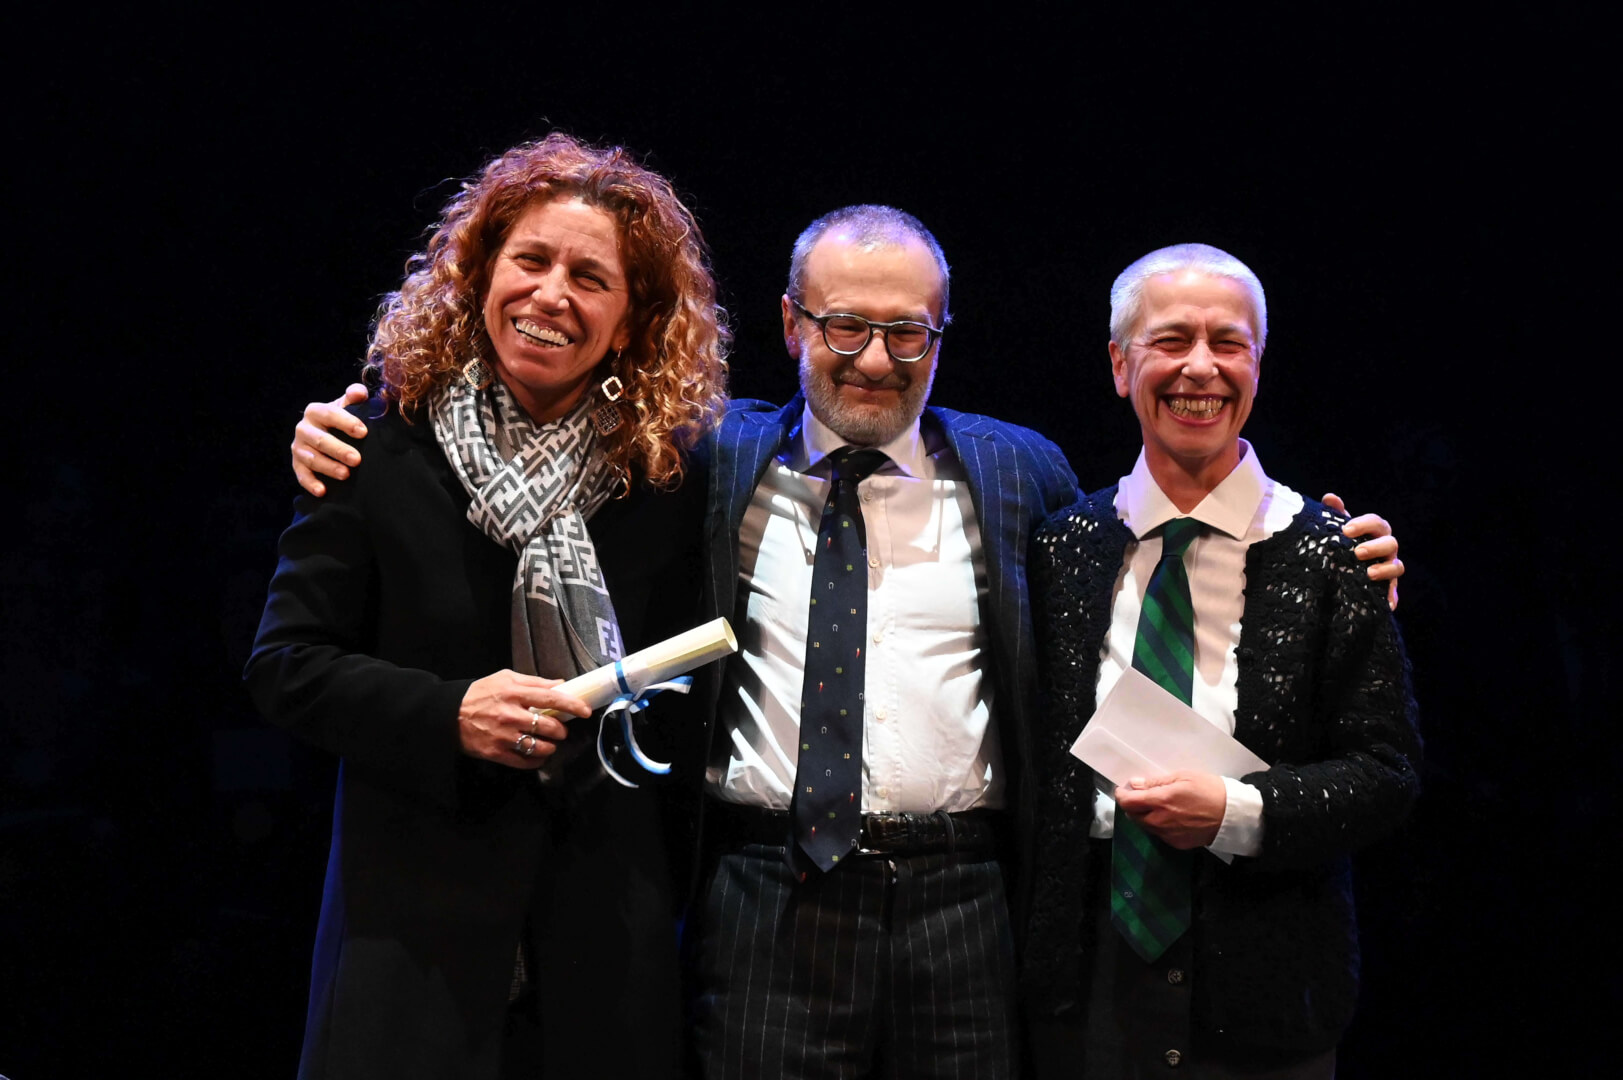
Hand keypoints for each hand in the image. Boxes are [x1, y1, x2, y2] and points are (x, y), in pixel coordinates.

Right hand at [293, 383, 369, 496]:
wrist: (326, 434)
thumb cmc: (341, 419)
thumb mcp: (347, 406)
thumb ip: (355, 396)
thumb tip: (358, 392)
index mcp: (315, 411)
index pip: (329, 414)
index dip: (346, 422)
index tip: (364, 432)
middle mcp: (303, 428)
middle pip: (320, 440)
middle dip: (339, 450)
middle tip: (357, 460)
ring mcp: (298, 447)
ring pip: (311, 459)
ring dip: (328, 467)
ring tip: (345, 475)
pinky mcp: (297, 464)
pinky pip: (301, 475)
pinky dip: (310, 483)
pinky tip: (322, 491)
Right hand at [457, 670, 592, 769]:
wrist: (448, 714)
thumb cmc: (479, 693)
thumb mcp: (505, 678)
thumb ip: (533, 681)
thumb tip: (560, 684)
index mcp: (514, 692)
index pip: (551, 698)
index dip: (572, 705)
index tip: (585, 711)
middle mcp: (510, 715)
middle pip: (549, 726)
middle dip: (561, 730)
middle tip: (560, 730)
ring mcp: (503, 735)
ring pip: (539, 747)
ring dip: (550, 747)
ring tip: (549, 743)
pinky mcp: (495, 752)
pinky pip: (524, 762)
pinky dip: (536, 761)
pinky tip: (537, 756)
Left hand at [1114, 771, 1226, 849]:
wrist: (1232, 815)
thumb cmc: (1209, 789)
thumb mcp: (1183, 777)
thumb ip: (1155, 782)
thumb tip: (1134, 784)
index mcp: (1161, 801)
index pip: (1128, 802)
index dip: (1121, 795)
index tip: (1122, 789)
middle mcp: (1161, 821)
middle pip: (1133, 815)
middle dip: (1131, 805)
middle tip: (1138, 795)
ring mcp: (1168, 835)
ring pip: (1145, 826)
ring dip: (1143, 816)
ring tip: (1154, 805)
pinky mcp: (1176, 843)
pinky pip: (1158, 834)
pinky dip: (1157, 825)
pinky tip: (1168, 817)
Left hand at [1321, 492, 1404, 610]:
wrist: (1343, 575)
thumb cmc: (1343, 547)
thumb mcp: (1337, 532)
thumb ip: (1334, 515)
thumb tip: (1330, 498)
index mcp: (1375, 533)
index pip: (1376, 523)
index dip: (1364, 524)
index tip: (1345, 530)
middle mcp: (1386, 549)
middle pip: (1391, 543)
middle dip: (1375, 546)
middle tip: (1357, 553)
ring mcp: (1389, 569)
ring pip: (1398, 566)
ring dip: (1385, 569)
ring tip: (1369, 573)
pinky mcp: (1387, 589)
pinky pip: (1394, 593)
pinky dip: (1391, 597)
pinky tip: (1386, 604)